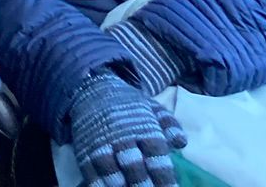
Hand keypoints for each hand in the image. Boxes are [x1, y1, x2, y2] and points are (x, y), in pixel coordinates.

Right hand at [65, 72, 186, 186]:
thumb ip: (169, 125)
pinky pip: (90, 172)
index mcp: (144, 129)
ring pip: (111, 172)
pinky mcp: (84, 150)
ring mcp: (101, 145)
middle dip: (143, 186)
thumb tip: (181, 142)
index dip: (164, 179)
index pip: (157, 158)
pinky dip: (99, 185)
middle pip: (135, 169)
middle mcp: (123, 138)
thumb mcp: (152, 108)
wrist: (93, 89)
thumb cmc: (129, 105)